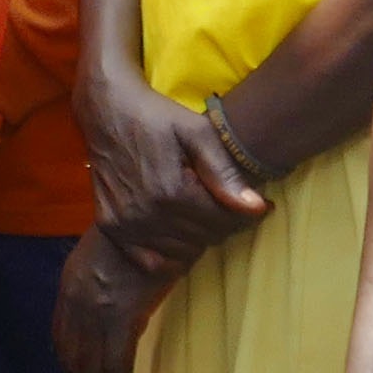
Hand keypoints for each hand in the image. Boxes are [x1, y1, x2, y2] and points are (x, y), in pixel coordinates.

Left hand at [49, 225, 178, 372]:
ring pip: (93, 368)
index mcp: (70, 285)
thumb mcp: (102, 254)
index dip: (71, 369)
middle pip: (73, 359)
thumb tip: (105, 306)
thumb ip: (95, 283)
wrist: (155, 217)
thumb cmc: (139, 233)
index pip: (61, 339)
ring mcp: (98, 311)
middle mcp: (76, 301)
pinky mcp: (123, 317)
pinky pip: (116, 366)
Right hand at [81, 72, 269, 274]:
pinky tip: (180, 232)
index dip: (249, 216)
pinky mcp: (111, 228)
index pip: (223, 222)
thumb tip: (257, 207)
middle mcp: (146, 214)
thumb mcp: (196, 132)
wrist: (107, 111)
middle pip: (205, 238)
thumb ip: (225, 172)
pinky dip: (171, 254)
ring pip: (183, 252)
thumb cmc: (156, 116)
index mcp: (171, 191)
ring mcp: (126, 225)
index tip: (265, 207)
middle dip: (226, 224)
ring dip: (200, 237)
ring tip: (206, 214)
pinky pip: (151, 261)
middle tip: (233, 206)